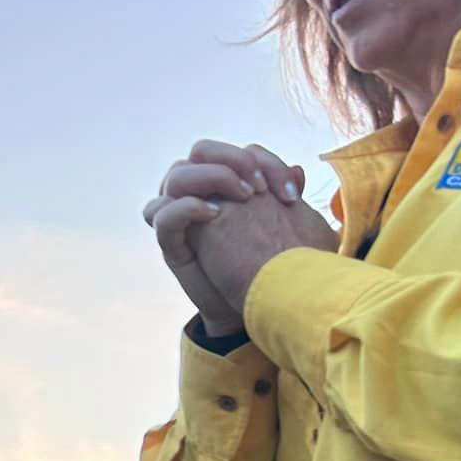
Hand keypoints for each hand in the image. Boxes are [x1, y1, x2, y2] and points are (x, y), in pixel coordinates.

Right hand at [143, 140, 326, 335]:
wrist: (261, 309)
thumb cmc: (276, 266)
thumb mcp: (289, 227)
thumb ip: (288, 196)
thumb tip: (299, 170)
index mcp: (229, 186)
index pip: (237, 152)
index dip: (265, 162)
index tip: (291, 193)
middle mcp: (202, 195)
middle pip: (201, 151)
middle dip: (232, 160)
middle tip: (258, 187)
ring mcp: (184, 217)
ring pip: (177, 176)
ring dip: (211, 176)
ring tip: (242, 196)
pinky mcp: (173, 244)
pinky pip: (161, 216)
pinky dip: (184, 208)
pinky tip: (214, 214)